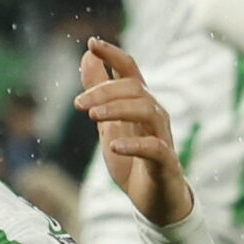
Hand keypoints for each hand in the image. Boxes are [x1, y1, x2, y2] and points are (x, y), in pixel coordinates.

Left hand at [77, 38, 192, 226]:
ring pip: (147, 110)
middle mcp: (155, 115)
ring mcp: (162, 138)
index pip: (131, 70)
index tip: (92, 42)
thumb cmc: (132, 160)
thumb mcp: (108, 123)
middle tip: (78, 104)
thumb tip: (86, 57)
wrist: (153, 201)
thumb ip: (99, 92)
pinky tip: (114, 147)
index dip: (113, 54)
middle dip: (104, 91)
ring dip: (117, 110)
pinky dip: (134, 144)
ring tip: (93, 117)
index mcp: (140, 104)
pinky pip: (155, 147)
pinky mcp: (166, 162)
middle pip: (135, 89)